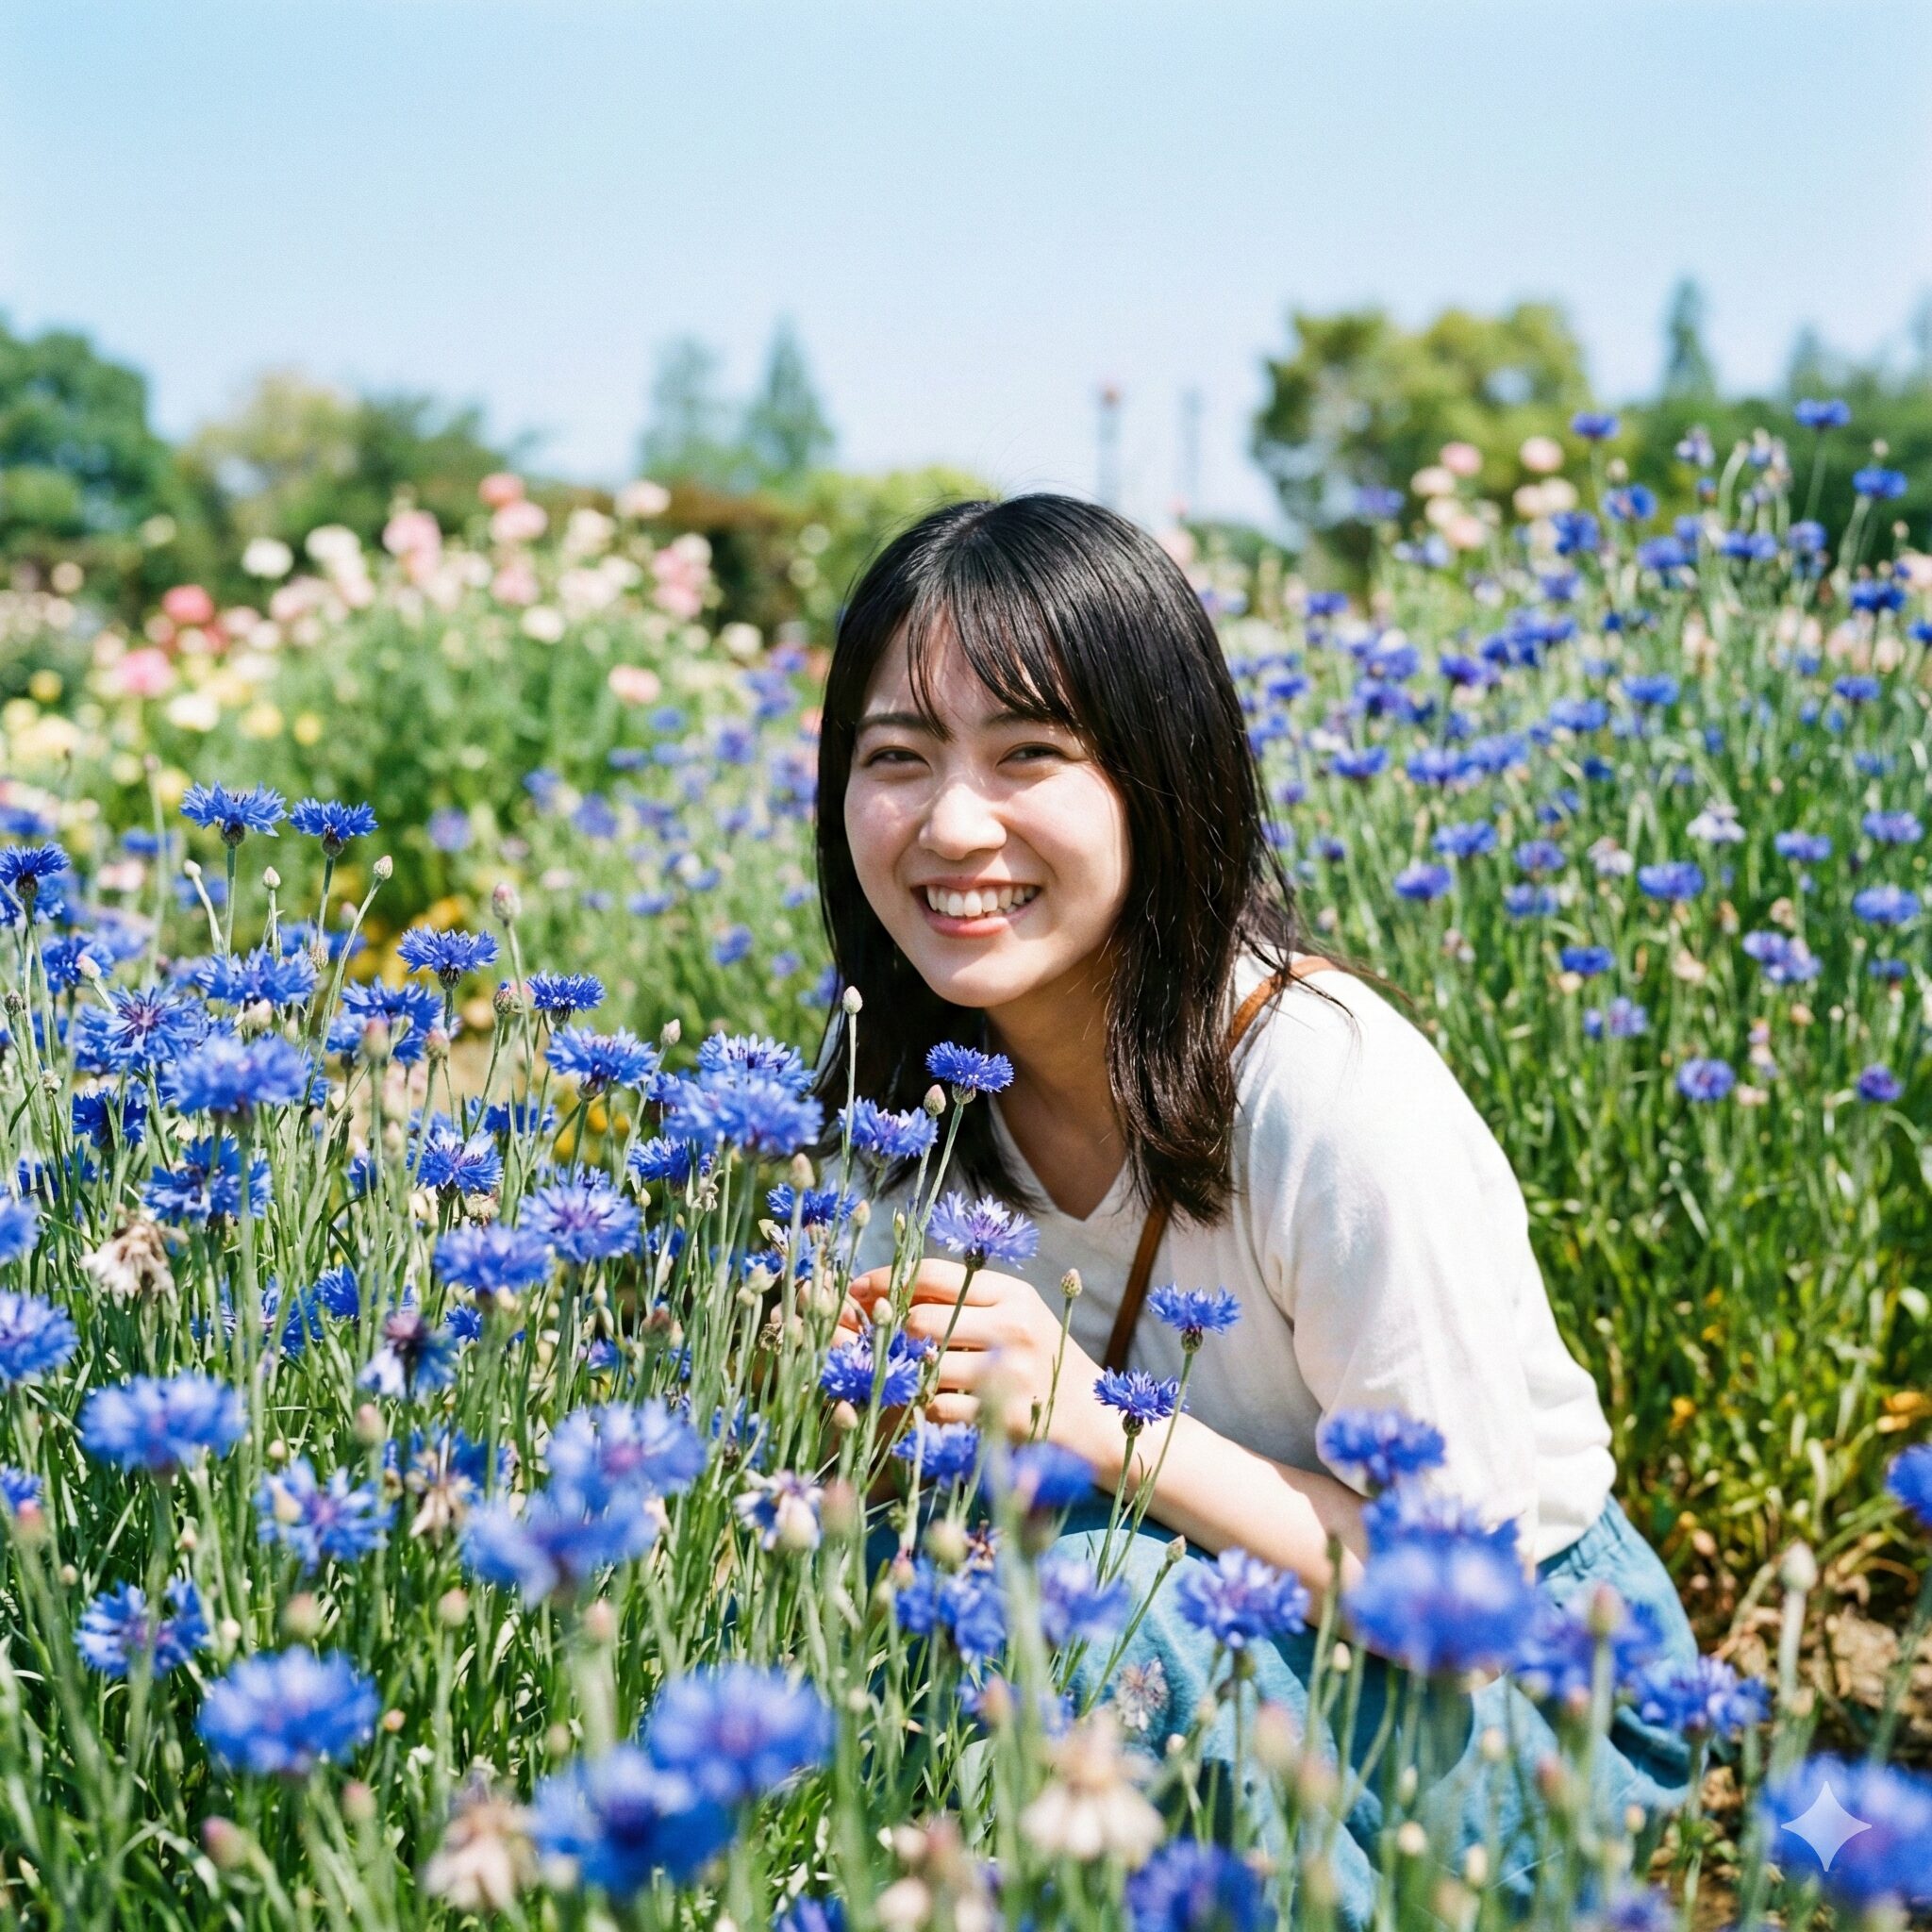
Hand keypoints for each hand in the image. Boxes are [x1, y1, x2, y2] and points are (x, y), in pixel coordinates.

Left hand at [842, 1260, 1111, 1459]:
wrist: (1094, 1419)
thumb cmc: (1043, 1361)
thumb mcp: (1016, 1317)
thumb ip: (965, 1302)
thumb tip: (890, 1291)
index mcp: (1012, 1294)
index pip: (932, 1274)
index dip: (887, 1280)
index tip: (859, 1292)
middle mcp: (1012, 1326)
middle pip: (921, 1320)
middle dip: (894, 1335)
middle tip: (882, 1345)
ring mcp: (1010, 1373)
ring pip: (925, 1366)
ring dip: (908, 1375)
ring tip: (908, 1378)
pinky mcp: (1005, 1416)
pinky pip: (938, 1407)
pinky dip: (926, 1408)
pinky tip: (933, 1406)